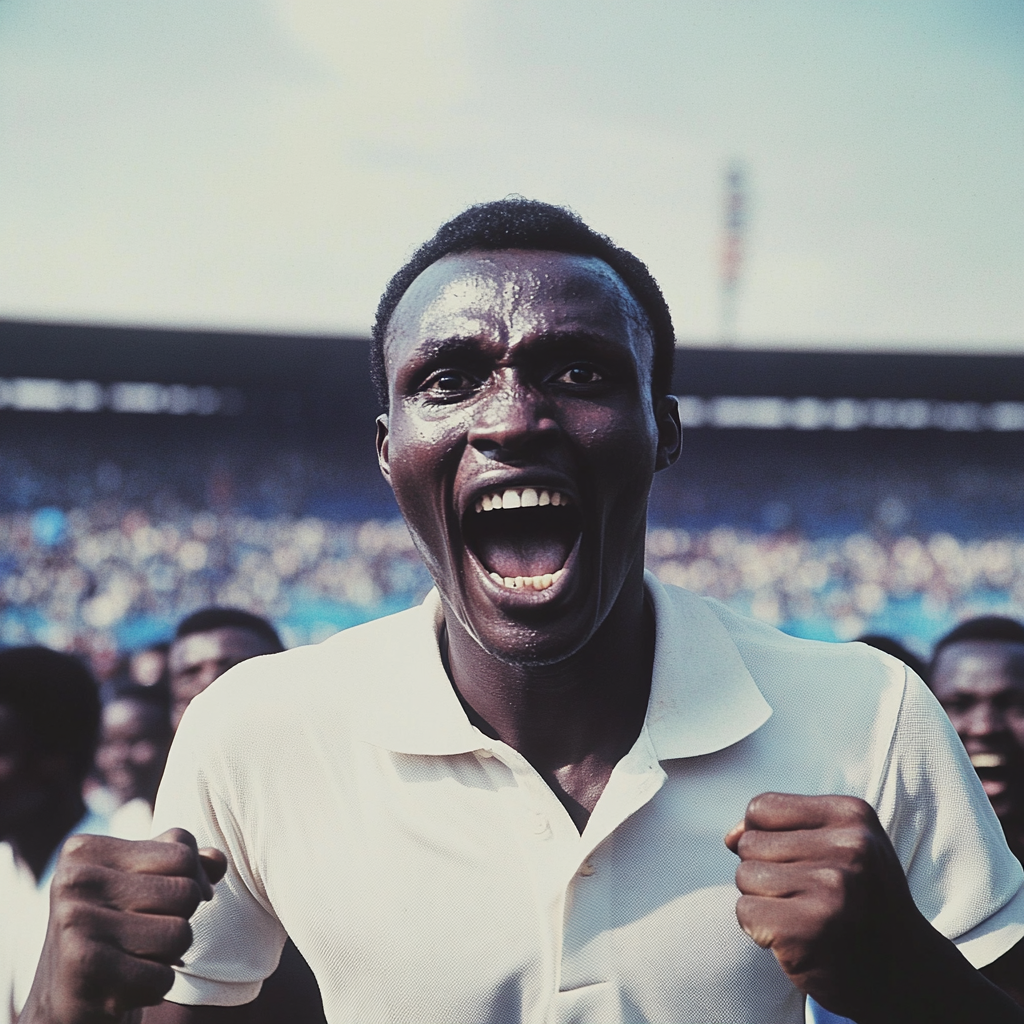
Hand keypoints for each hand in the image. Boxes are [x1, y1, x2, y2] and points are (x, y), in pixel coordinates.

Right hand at [21, 829, 226, 1023]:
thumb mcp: (147, 885)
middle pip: (186, 892)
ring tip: (132, 959)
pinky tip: (122, 987)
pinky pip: (163, 976)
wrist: (65, 1004)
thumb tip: (219, 861)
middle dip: (179, 921)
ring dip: (168, 956)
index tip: (156, 902)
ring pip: (180, 934)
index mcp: (86, 850)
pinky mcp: (83, 967)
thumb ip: (189, 865)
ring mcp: (74, 922)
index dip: (189, 881)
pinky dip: (154, 987)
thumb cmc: (117, 931)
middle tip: (141, 937)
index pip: (183, 851)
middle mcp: (75, 879)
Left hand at [725, 793, 931, 1020]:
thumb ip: (782, 828)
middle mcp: (849, 849)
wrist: (906, 975)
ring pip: (744, 875)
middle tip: (809, 897)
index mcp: (854, 816)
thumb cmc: (861, 901)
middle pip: (750, 843)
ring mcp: (831, 890)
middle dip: (766, 871)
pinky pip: (745, 911)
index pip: (760, 808)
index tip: (799, 862)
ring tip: (805, 915)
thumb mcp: (842, 846)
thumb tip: (730, 837)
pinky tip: (797, 938)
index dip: (764, 836)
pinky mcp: (808, 930)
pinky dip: (760, 928)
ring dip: (763, 899)